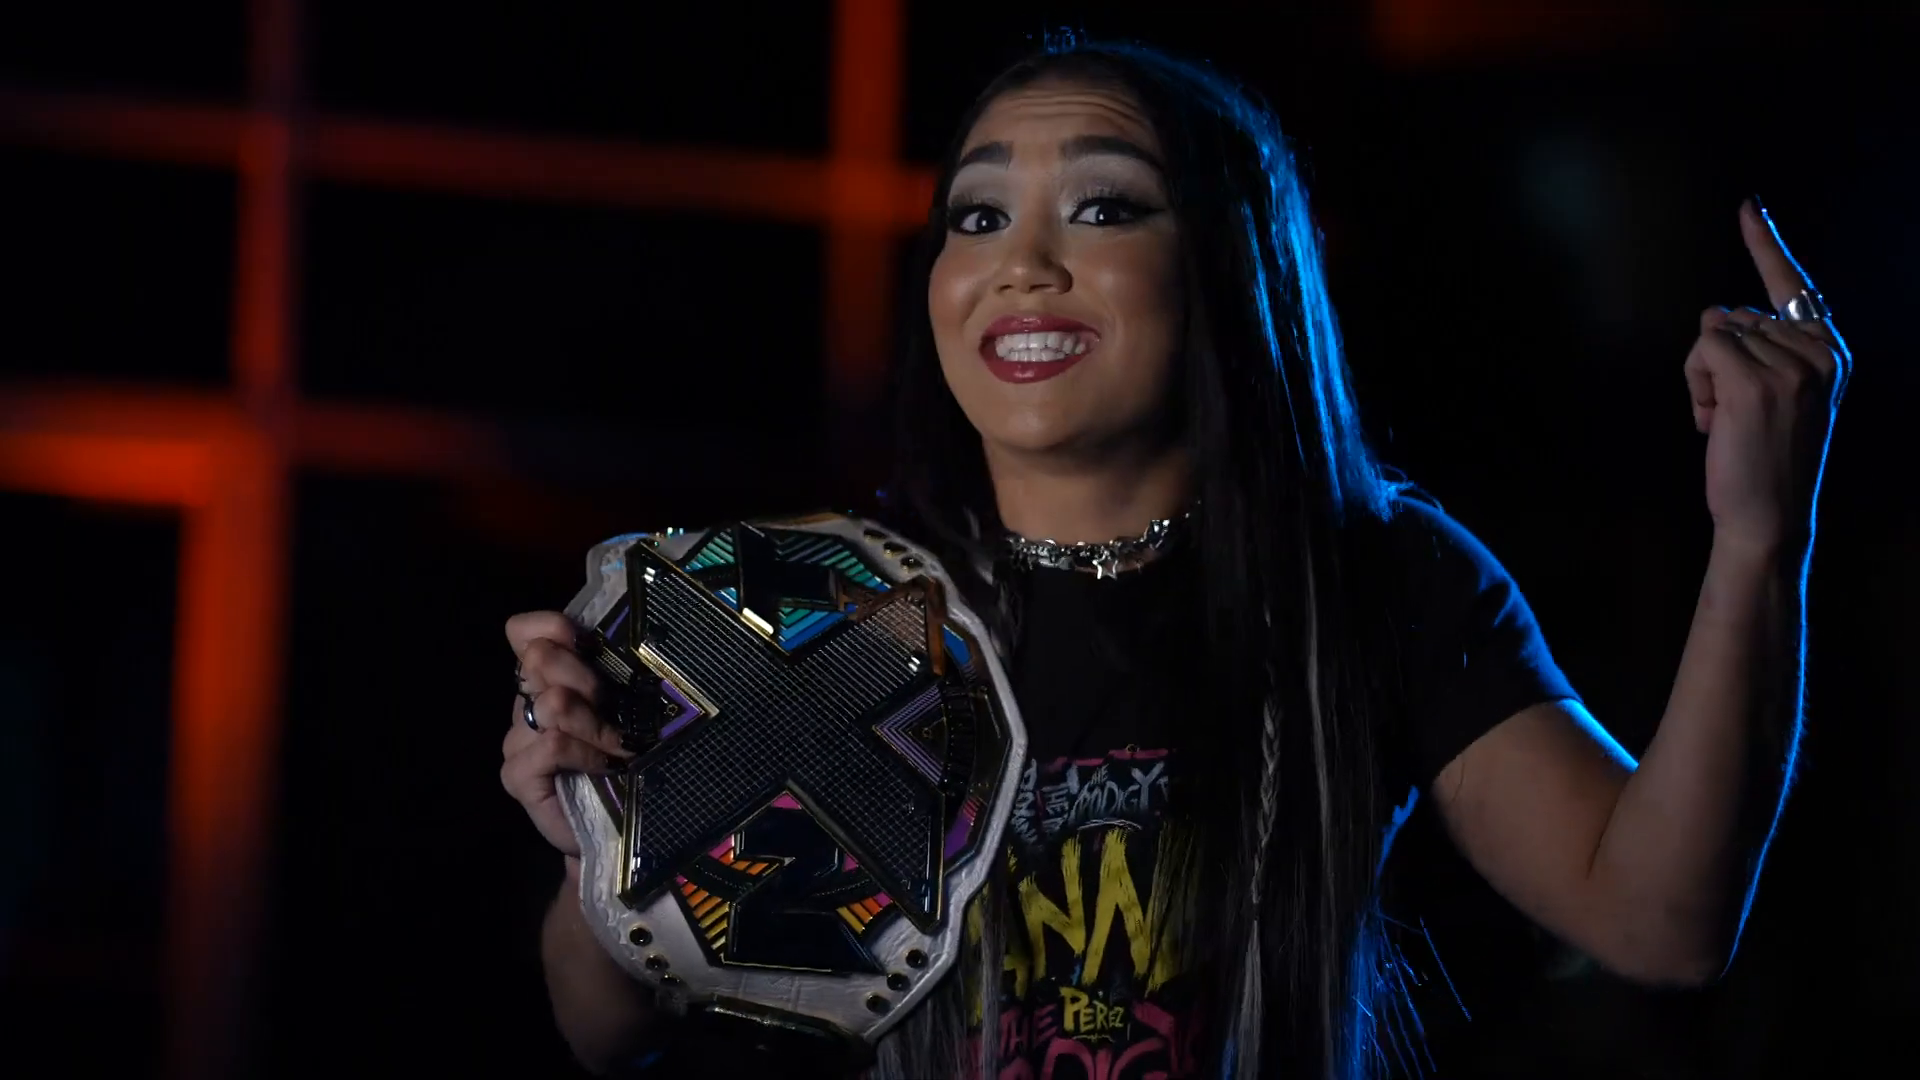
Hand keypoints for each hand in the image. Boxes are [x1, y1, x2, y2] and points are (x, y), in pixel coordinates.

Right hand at [502, 611, 633, 857]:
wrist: (618, 826)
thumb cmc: (624, 761)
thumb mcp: (625, 708)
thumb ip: (615, 675)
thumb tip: (633, 641)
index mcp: (547, 679)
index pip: (524, 631)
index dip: (552, 627)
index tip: (586, 642)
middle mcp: (525, 703)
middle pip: (539, 657)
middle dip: (586, 677)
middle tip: (612, 706)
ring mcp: (516, 740)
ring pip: (553, 702)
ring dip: (596, 724)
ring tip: (619, 745)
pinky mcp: (516, 774)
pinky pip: (553, 744)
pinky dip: (587, 753)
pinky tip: (606, 766)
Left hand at [1683, 199, 1849, 556]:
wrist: (1770, 517)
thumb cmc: (1766, 459)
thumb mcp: (1783, 395)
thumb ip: (1767, 350)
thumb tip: (1721, 315)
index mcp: (1831, 351)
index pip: (1793, 284)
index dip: (1766, 243)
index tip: (1747, 206)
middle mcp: (1819, 350)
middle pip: (1733, 314)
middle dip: (1719, 359)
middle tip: (1737, 413)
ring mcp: (1790, 364)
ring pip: (1713, 332)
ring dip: (1704, 376)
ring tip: (1729, 423)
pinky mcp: (1755, 382)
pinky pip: (1702, 349)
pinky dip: (1695, 384)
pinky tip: (1714, 424)